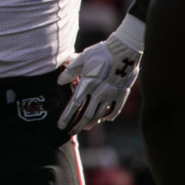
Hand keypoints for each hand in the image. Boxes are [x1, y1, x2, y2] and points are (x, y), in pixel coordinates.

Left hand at [58, 14, 144, 134]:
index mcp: (88, 84)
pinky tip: (104, 119)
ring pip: (100, 115)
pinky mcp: (122, 93)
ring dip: (91, 123)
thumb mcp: (82, 58)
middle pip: (86, 115)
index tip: (61, 126)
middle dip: (77, 125)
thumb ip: (71, 71)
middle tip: (70, 132)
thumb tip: (59, 81)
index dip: (66, 117)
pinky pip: (115, 110)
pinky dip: (109, 116)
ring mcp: (111, 95)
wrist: (125, 51)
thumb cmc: (102, 52)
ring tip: (84, 127)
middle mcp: (99, 93)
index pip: (74, 105)